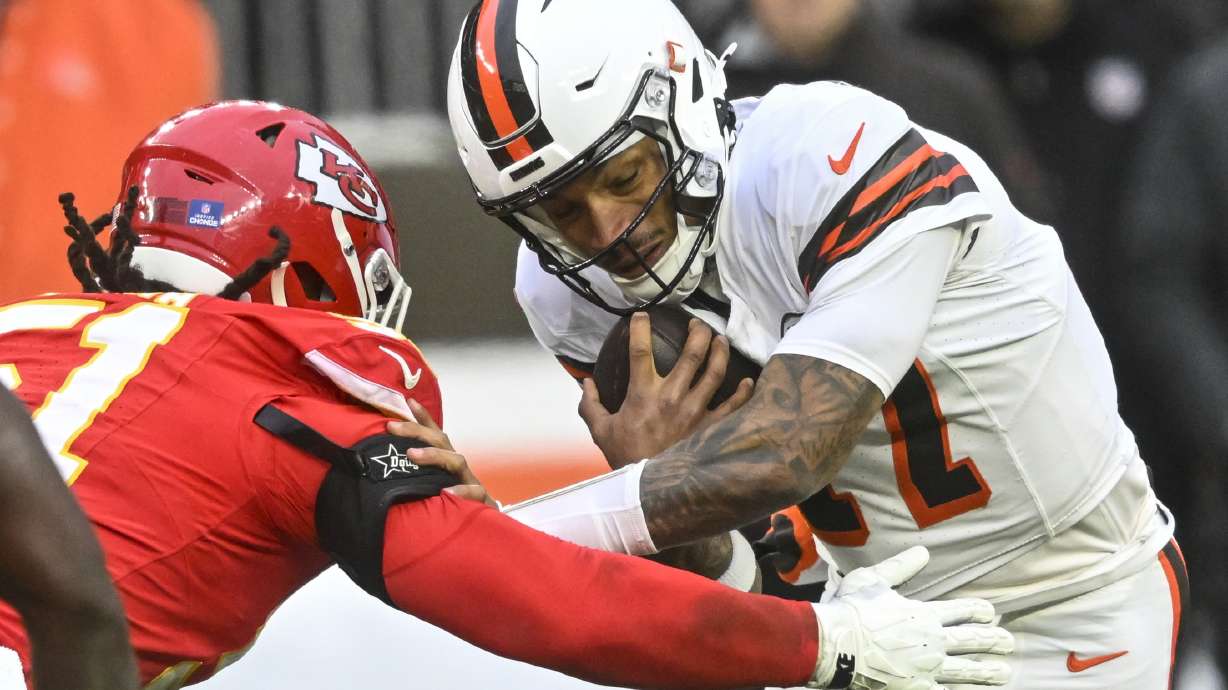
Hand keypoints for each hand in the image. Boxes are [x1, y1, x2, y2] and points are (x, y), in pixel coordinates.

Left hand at [386, 400, 496, 507]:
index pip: (435, 436)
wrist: (482, 536)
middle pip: (442, 441)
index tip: (407, 401)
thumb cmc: (451, 513)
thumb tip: (385, 477)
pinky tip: (446, 493)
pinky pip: (474, 493)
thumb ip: (413, 485)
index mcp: (446, 466)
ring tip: (412, 454)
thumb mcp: (429, 495)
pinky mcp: (482, 502)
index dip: (422, 418)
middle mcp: (458, 470)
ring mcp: (471, 483)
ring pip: (457, 461)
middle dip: (416, 431)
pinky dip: (462, 491)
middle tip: (392, 427)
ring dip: (434, 455)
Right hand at [579, 312, 753, 467]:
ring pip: (715, 373)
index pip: (640, 351)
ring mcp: (694, 411)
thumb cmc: (625, 458)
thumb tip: (585, 383)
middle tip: (698, 324)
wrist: (648, 490)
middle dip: (697, 332)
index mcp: (643, 394)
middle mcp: (672, 397)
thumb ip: (590, 404)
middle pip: (691, 354)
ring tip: (720, 340)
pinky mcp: (710, 428)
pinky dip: (743, 392)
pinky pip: (733, 406)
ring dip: (720, 351)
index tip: (642, 315)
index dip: (640, 328)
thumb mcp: (600, 431)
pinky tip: (747, 381)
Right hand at [808, 546, 1012, 688]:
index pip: (960, 611)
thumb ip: (900, 567)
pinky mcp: (918, 689)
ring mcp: (928, 669)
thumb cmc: (850, 610)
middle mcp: (933, 641)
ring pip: (967, 671)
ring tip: (1004, 672)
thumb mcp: (872, 579)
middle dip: (993, 641)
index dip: (978, 611)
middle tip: (1009, 643)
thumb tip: (923, 551)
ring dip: (988, 671)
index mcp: (923, 614)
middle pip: (971, 640)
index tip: (990, 613)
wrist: (834, 644)